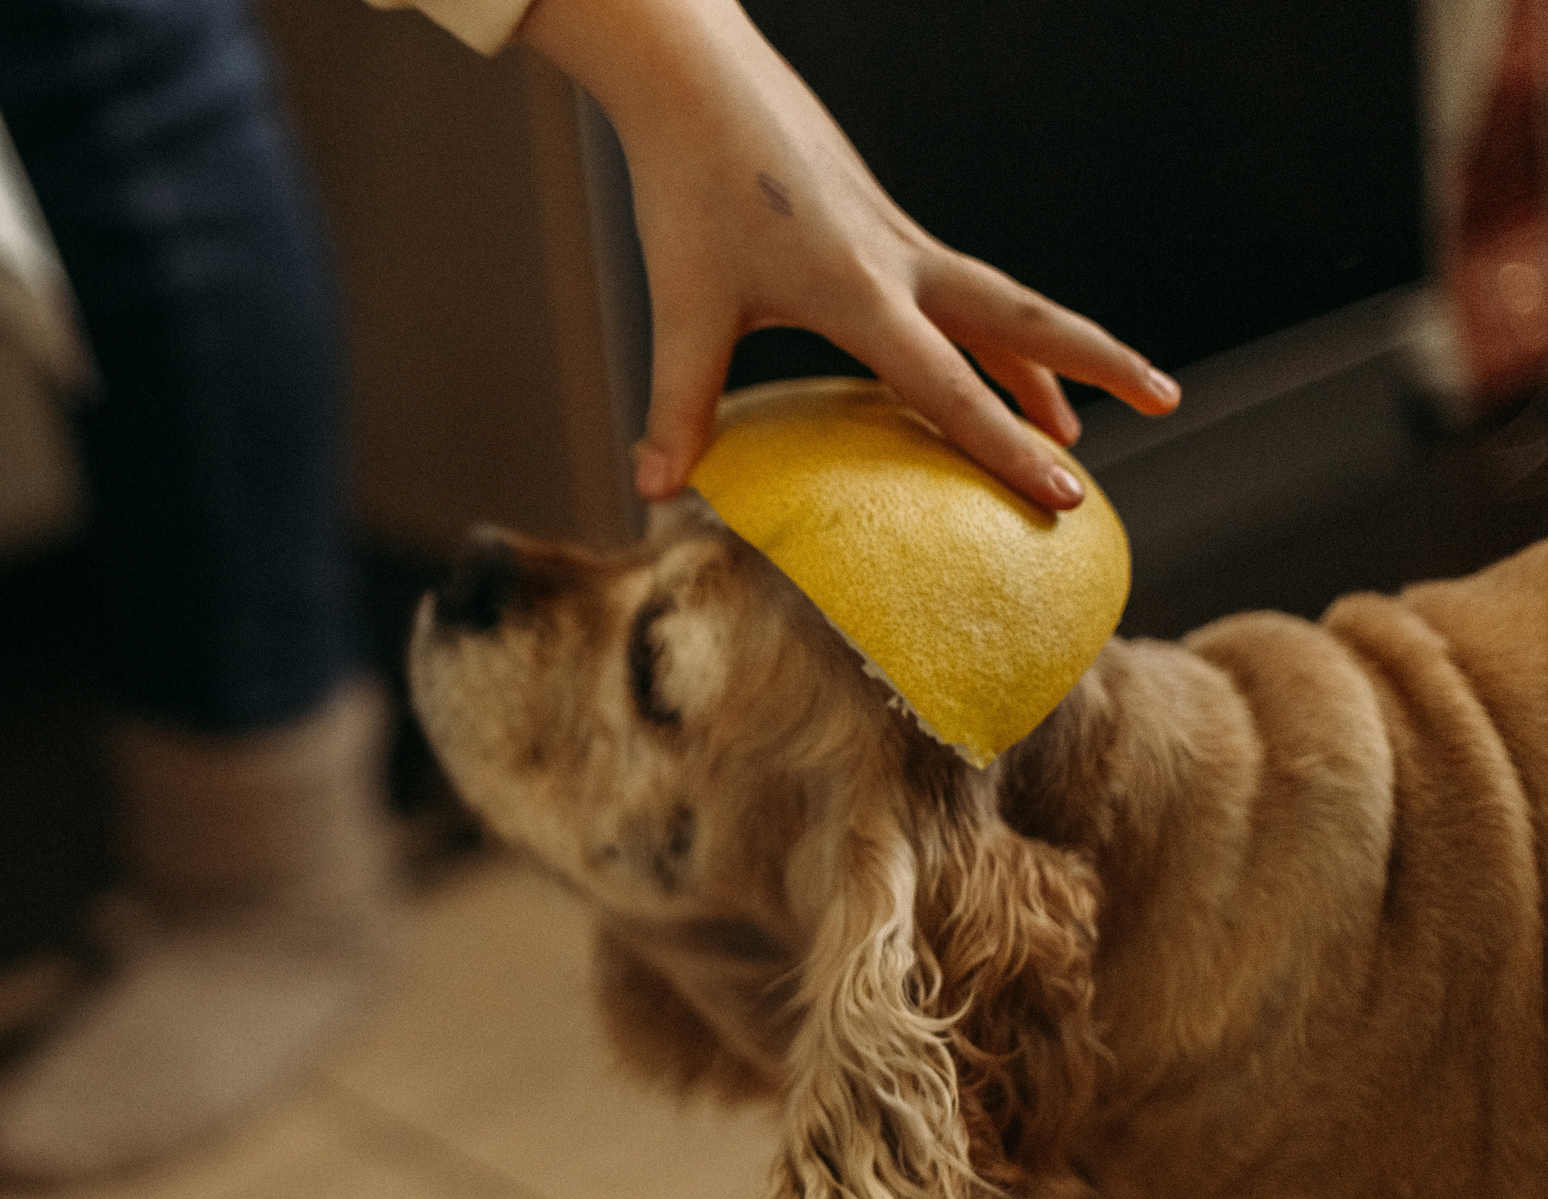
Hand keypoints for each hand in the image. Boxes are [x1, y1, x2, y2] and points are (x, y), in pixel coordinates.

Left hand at [518, 0, 1179, 510]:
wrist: (697, 84)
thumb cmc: (690, 190)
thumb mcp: (683, 308)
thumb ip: (676, 404)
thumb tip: (648, 492)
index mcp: (862, 293)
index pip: (951, 389)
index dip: (1008, 450)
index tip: (1067, 498)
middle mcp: (899, 263)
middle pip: (1023, 320)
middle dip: (1098, 365)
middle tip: (1168, 399)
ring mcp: (896, 239)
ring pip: (995, 304)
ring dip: (1043, 360)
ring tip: (1075, 422)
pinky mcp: (878, 224)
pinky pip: (952, 290)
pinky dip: (983, 332)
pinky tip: (976, 360)